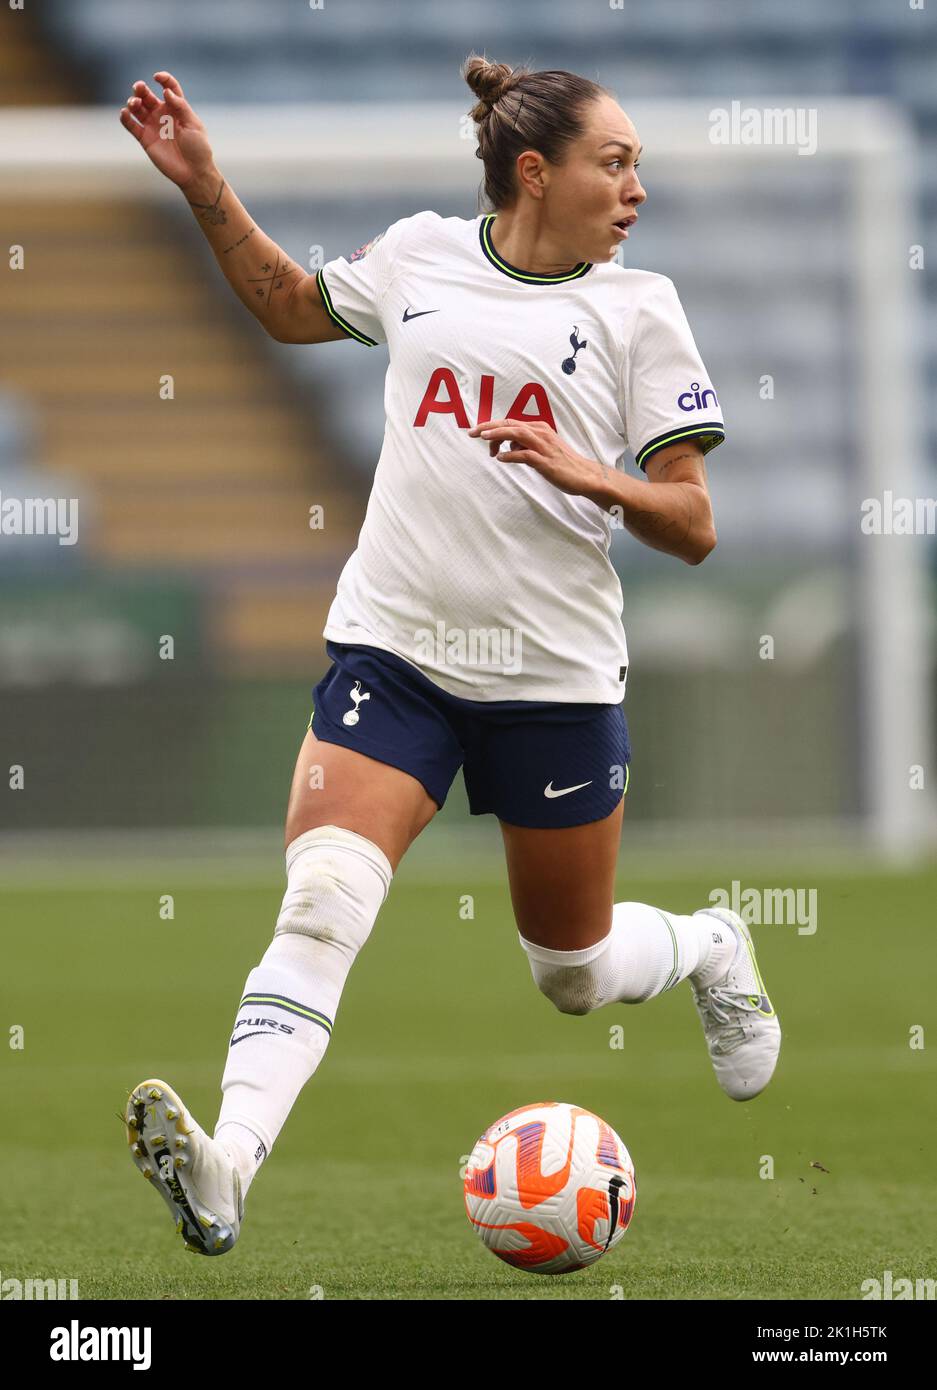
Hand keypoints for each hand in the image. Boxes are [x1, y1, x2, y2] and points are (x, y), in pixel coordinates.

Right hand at [119, 71, 214, 190]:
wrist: (194, 172)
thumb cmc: (198, 148)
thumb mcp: (193, 124)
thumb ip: (180, 106)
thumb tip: (166, 92)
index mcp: (176, 108)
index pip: (168, 88)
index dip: (164, 79)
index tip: (157, 77)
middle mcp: (162, 114)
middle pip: (147, 95)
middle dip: (141, 89)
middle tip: (139, 88)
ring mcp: (152, 126)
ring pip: (137, 108)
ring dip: (132, 101)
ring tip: (134, 104)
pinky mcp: (145, 139)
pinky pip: (131, 125)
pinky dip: (125, 118)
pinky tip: (125, 113)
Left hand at [467, 418, 612, 505]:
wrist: (584, 475)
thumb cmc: (562, 463)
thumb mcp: (541, 449)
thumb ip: (524, 445)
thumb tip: (507, 445)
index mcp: (539, 428)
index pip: (511, 422)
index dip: (492, 426)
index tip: (477, 432)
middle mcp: (541, 433)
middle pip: (511, 424)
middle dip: (489, 427)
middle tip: (472, 432)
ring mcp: (544, 446)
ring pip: (517, 434)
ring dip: (498, 435)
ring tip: (483, 438)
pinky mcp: (546, 461)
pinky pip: (525, 455)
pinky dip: (511, 455)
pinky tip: (500, 458)